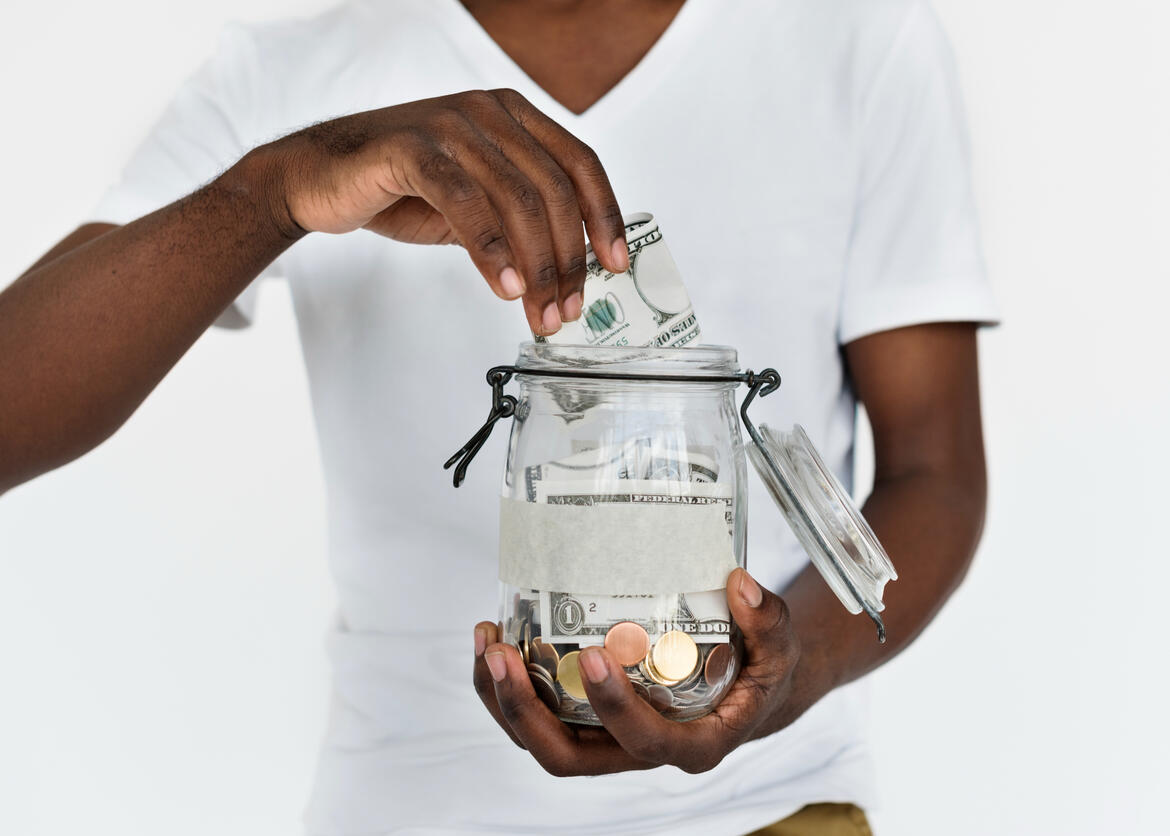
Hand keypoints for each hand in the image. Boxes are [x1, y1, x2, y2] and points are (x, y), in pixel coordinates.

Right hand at [253, 88, 628, 334]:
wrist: (319, 179)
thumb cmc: (400, 189)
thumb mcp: (477, 206)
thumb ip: (519, 224)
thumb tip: (569, 271)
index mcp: (513, 117)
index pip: (580, 164)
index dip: (605, 216)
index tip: (616, 265)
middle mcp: (488, 112)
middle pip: (553, 189)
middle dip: (568, 260)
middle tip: (567, 310)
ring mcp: (451, 124)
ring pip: (517, 199)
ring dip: (536, 266)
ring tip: (539, 312)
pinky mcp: (412, 147)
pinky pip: (466, 200)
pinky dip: (491, 250)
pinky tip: (504, 288)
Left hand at [472, 568, 801, 775]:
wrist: (756, 685)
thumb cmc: (764, 670)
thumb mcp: (780, 645)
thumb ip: (767, 619)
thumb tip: (740, 586)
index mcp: (693, 742)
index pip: (646, 741)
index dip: (615, 708)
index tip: (594, 656)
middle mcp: (642, 749)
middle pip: (569, 756)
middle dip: (526, 712)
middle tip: (505, 656)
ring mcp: (610, 738)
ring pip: (544, 740)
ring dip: (504, 700)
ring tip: (489, 644)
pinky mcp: (591, 718)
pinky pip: (541, 715)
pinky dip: (512, 684)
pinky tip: (501, 639)